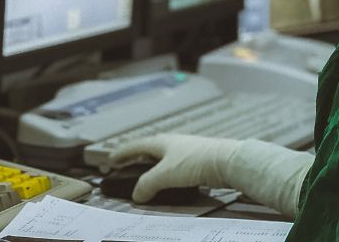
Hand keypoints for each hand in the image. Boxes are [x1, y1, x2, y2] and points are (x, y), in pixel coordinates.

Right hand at [109, 133, 240, 202]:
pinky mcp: (198, 161)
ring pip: (163, 159)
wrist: (227, 161)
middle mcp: (174, 144)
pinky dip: (166, 175)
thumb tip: (137, 195)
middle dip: (136, 159)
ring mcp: (187, 151)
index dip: (122, 153)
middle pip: (149, 150)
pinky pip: (175, 168)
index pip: (136, 146)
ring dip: (152, 168)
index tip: (110, 159)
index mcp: (162, 142)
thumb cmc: (196, 162)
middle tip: (125, 167)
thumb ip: (147, 185)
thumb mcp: (165, 175)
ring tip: (145, 178)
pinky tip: (169, 183)